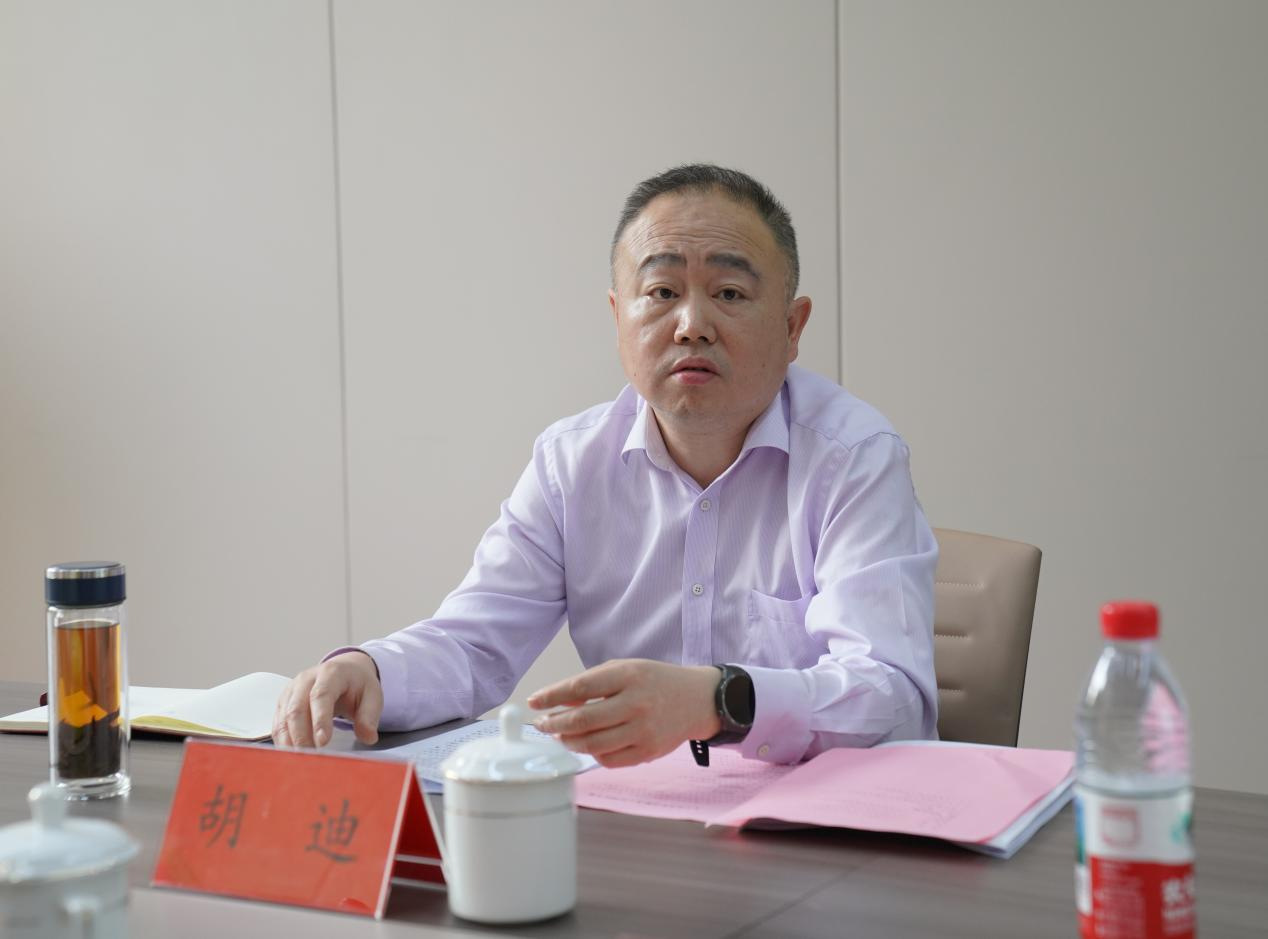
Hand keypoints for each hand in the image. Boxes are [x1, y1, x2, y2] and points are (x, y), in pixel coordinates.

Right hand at [272, 650, 382, 747]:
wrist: (344, 671)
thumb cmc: (357, 685)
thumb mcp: (372, 696)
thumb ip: (369, 716)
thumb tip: (368, 737)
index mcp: (330, 673)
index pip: (321, 696)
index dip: (320, 720)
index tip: (323, 742)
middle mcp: (306, 679)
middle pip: (297, 709)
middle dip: (302, 737)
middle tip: (312, 758)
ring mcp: (291, 690)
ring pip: (284, 718)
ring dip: (290, 742)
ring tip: (301, 761)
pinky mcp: (283, 702)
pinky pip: (278, 723)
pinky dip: (283, 741)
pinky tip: (292, 755)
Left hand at [528, 659, 720, 767]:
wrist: (697, 700)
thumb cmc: (655, 681)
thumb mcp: (626, 669)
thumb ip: (593, 682)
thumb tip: (559, 701)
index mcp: (628, 676)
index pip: (579, 687)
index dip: (551, 696)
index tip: (534, 702)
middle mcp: (636, 703)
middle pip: (582, 720)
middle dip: (554, 724)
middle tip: (542, 724)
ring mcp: (643, 730)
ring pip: (592, 744)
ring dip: (568, 742)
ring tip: (560, 736)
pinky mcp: (648, 752)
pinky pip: (609, 759)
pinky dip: (592, 754)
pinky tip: (587, 744)